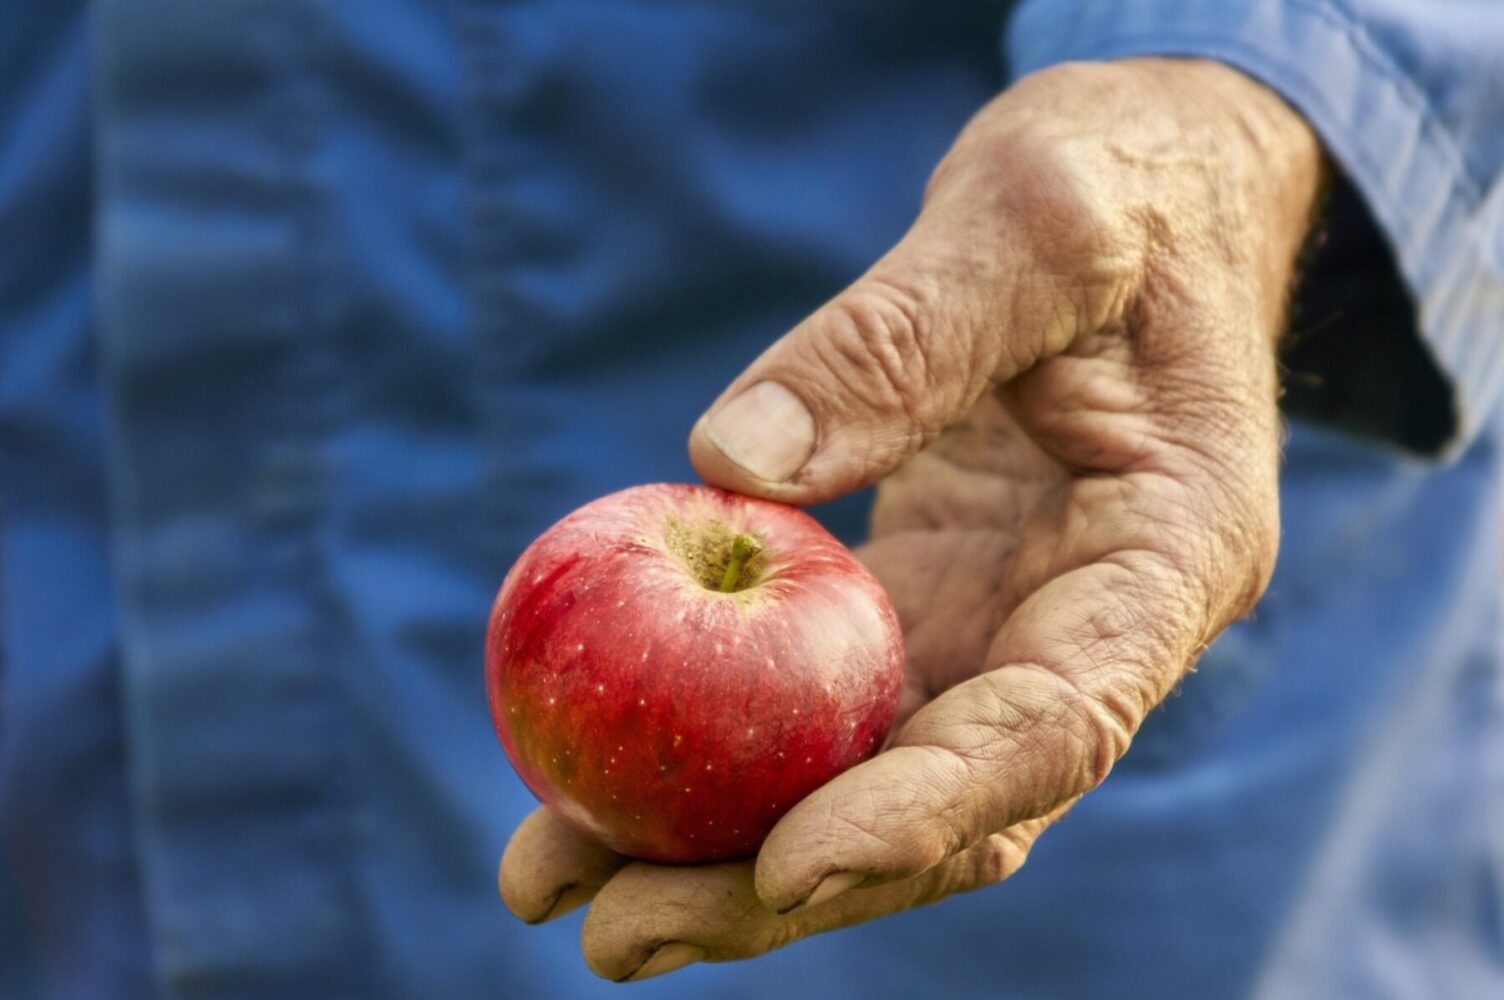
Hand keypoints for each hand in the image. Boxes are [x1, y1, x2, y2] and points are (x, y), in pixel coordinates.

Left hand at [499, 58, 1322, 980]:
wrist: (1134, 202)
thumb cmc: (1121, 191)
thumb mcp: (1034, 222)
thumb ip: (904, 336)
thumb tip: (723, 470)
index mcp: (1165, 562)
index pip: (1052, 728)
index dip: (920, 815)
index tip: (781, 870)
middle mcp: (1084, 631)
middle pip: (940, 808)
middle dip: (781, 888)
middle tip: (613, 935)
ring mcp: (998, 629)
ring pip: (865, 779)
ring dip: (720, 847)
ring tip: (556, 886)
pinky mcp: (922, 605)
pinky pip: (819, 700)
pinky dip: (718, 745)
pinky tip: (593, 771)